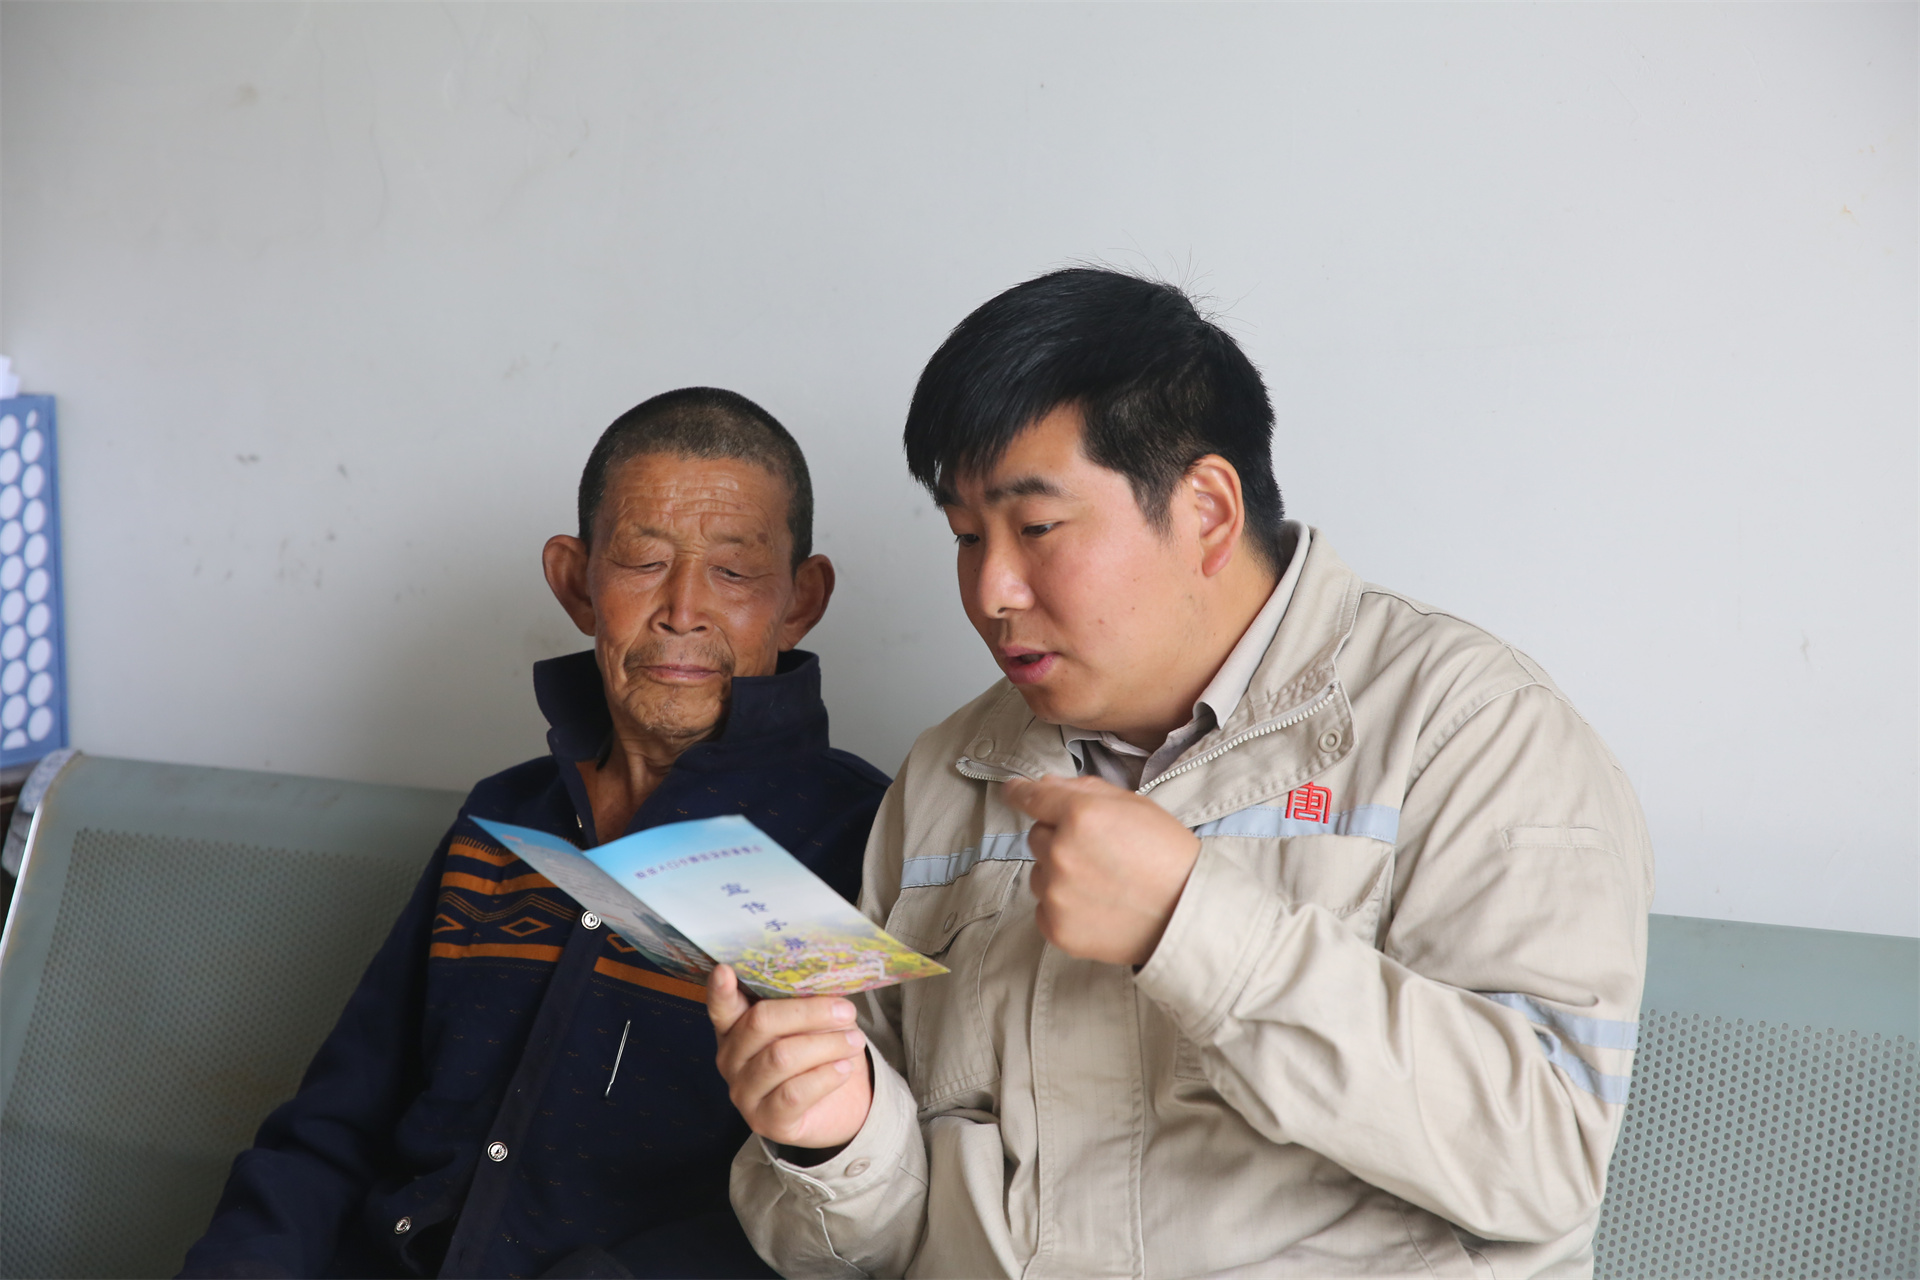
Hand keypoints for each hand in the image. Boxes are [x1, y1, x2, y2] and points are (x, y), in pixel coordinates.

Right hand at [708, 964, 872, 1149]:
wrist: (838, 1104)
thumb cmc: (817, 1051)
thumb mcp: (809, 1021)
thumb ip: (801, 1002)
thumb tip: (820, 979)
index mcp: (735, 1028)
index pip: (721, 1007)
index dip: (720, 990)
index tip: (726, 970)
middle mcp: (731, 1059)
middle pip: (761, 1024)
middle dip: (809, 1013)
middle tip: (846, 1010)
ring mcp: (744, 1093)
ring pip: (781, 1057)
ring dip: (826, 1045)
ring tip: (854, 1041)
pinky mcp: (766, 1121)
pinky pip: (794, 1093)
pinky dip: (825, 1076)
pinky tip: (845, 1068)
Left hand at [1003, 774, 1201, 966]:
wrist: (1188, 915)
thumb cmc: (1168, 856)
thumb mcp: (1135, 805)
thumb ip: (1085, 790)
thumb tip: (1044, 784)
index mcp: (1081, 815)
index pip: (1031, 797)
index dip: (1019, 792)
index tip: (1012, 790)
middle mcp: (1061, 853)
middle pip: (1036, 835)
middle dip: (1058, 838)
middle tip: (1097, 852)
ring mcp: (1056, 894)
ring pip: (1039, 872)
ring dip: (1059, 873)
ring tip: (1101, 882)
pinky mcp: (1056, 928)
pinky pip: (1043, 907)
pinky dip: (1062, 905)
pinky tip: (1096, 905)